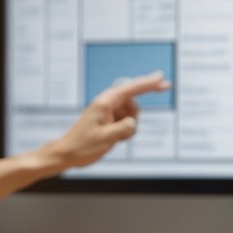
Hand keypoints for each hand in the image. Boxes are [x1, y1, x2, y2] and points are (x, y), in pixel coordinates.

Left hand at [37, 72, 171, 171]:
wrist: (66, 154)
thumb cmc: (81, 146)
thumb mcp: (105, 139)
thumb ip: (123, 129)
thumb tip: (132, 122)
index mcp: (104, 104)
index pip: (131, 89)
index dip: (148, 84)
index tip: (161, 78)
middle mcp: (106, 104)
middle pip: (133, 100)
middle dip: (141, 105)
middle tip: (166, 87)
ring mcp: (107, 112)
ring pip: (130, 114)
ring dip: (130, 126)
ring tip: (116, 138)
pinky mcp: (107, 120)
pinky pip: (125, 122)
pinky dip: (126, 130)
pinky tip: (116, 139)